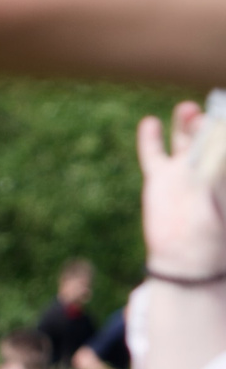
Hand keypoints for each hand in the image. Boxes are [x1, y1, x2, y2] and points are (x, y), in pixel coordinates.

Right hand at [142, 99, 225, 280]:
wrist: (187, 258)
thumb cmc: (217, 232)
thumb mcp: (221, 199)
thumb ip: (218, 174)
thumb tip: (219, 142)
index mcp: (224, 169)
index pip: (225, 142)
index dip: (224, 124)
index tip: (223, 112)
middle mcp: (209, 165)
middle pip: (210, 132)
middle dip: (211, 119)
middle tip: (210, 114)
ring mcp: (183, 170)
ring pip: (185, 136)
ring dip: (186, 120)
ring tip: (187, 110)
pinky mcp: (159, 178)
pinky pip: (152, 153)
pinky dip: (149, 137)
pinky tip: (150, 123)